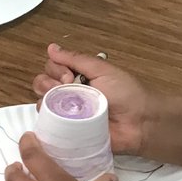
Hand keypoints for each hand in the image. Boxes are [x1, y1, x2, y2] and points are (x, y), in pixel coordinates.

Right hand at [35, 43, 151, 156]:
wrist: (139, 122)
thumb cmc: (126, 95)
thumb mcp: (102, 70)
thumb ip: (76, 59)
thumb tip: (52, 48)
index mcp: (77, 77)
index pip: (51, 68)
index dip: (55, 70)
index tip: (70, 76)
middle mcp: (69, 94)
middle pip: (42, 84)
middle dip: (48, 83)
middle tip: (69, 88)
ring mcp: (66, 114)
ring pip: (42, 104)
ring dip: (48, 101)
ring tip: (66, 106)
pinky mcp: (67, 132)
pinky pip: (48, 126)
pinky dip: (48, 122)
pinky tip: (58, 121)